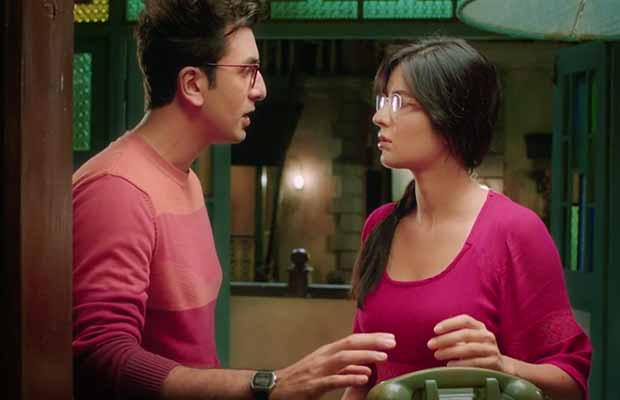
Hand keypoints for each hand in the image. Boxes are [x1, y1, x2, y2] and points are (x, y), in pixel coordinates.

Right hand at [270, 333, 395, 399]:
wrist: (278, 386)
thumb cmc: (303, 377)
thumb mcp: (326, 368)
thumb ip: (346, 368)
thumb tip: (367, 368)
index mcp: (328, 351)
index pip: (354, 339)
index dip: (372, 338)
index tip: (390, 337)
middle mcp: (325, 356)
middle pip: (351, 344)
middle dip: (373, 342)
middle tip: (392, 343)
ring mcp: (319, 369)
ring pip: (344, 358)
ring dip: (365, 357)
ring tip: (383, 357)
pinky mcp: (314, 384)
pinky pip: (334, 379)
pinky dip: (349, 377)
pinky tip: (363, 377)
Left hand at [427, 314, 513, 373]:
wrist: (500, 366)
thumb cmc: (477, 350)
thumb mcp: (468, 340)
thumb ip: (454, 337)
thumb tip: (434, 339)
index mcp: (479, 327)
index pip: (465, 320)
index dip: (449, 323)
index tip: (435, 330)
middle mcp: (487, 336)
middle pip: (465, 334)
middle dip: (446, 339)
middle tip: (431, 344)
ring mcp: (492, 349)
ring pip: (470, 348)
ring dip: (451, 351)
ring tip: (437, 355)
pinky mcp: (494, 362)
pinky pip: (476, 362)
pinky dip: (461, 363)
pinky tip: (450, 364)